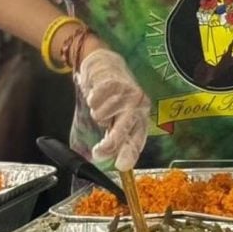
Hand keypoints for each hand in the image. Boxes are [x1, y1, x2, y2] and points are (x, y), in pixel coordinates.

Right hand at [76, 49, 149, 170]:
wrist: (105, 65)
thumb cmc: (113, 97)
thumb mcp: (117, 119)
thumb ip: (116, 139)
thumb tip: (112, 162)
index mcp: (140, 117)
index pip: (137, 139)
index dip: (130, 154)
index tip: (121, 166)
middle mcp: (137, 105)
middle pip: (123, 129)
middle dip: (111, 143)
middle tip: (98, 153)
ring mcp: (125, 92)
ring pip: (103, 115)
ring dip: (96, 114)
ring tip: (100, 107)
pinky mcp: (112, 81)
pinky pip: (95, 101)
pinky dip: (91, 100)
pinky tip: (96, 95)